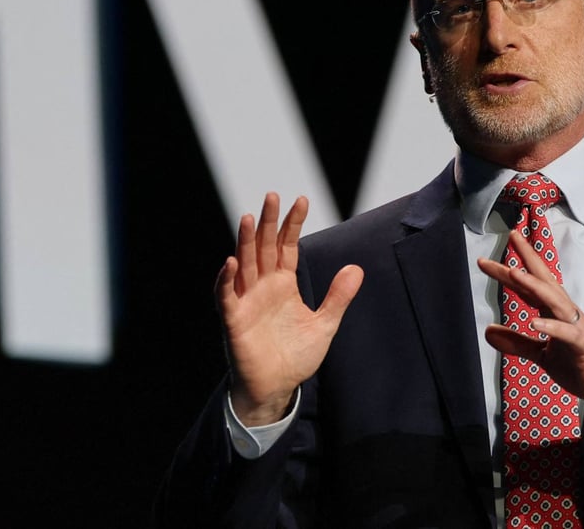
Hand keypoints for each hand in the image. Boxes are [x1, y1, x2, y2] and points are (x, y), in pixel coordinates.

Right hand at [217, 193, 363, 425]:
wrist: (277, 388)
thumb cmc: (295, 356)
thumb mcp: (324, 324)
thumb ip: (338, 297)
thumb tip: (357, 268)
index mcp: (283, 284)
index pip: (286, 246)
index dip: (292, 223)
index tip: (301, 200)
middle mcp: (263, 287)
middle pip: (264, 247)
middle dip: (268, 222)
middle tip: (272, 195)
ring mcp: (247, 301)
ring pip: (244, 264)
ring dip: (245, 241)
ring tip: (249, 217)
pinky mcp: (235, 320)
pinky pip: (227, 296)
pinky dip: (227, 279)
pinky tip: (231, 261)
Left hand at [478, 229, 583, 421]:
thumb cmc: (581, 367)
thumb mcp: (543, 355)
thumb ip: (517, 342)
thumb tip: (487, 331)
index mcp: (555, 313)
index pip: (530, 286)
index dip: (509, 272)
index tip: (486, 260)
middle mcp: (566, 313)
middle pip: (543, 281)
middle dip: (526, 259)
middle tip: (511, 236)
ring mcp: (577, 328)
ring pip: (555, 300)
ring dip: (535, 285)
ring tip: (514, 272)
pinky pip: (568, 334)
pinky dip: (552, 327)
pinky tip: (535, 322)